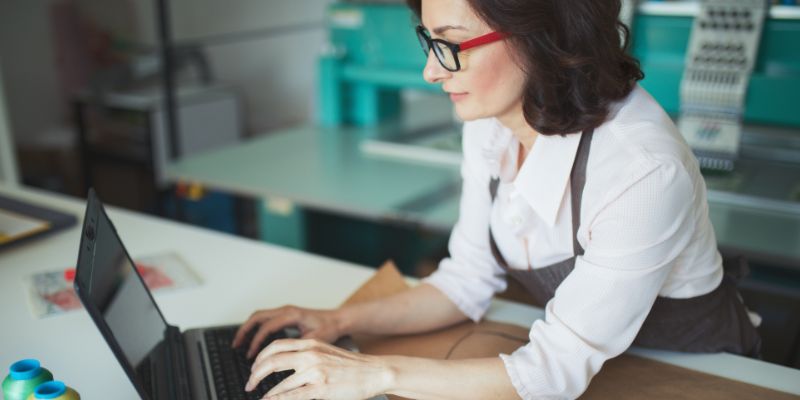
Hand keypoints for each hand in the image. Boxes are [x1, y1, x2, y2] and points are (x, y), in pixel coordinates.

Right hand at [232, 306, 343, 357]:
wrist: (338, 320)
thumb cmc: (329, 328)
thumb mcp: (315, 340)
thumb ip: (298, 347)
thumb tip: (282, 358)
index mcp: (292, 315)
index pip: (267, 327)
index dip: (256, 342)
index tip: (251, 356)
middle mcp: (286, 310)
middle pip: (257, 316)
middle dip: (244, 331)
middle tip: (235, 345)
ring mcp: (285, 311)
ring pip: (259, 316)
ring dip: (248, 328)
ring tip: (238, 343)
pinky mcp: (286, 315)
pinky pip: (265, 319)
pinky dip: (255, 328)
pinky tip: (253, 340)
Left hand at [246, 338, 391, 399]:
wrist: (375, 371)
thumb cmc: (352, 365)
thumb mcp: (326, 352)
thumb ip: (306, 355)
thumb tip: (286, 363)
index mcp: (311, 343)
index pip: (276, 346)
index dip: (260, 357)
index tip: (253, 367)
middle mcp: (310, 354)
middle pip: (272, 360)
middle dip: (255, 373)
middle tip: (249, 382)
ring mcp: (315, 372)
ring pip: (280, 381)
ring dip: (265, 391)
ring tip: (259, 395)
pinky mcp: (321, 388)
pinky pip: (292, 395)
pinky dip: (277, 399)